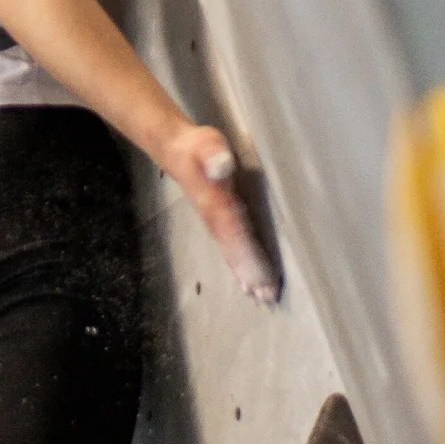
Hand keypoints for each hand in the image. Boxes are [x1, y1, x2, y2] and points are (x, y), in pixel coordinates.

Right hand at [162, 123, 280, 302]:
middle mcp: (216, 220)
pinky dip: (240, 268)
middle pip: (235, 253)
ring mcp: (216, 224)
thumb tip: (223, 167)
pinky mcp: (218, 223)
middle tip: (269, 298)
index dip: (249, 257)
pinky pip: (230, 250)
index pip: (235, 235)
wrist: (175, 150)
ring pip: (233, 256)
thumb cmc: (197, 146)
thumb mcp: (207, 144)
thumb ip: (214, 155)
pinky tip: (247, 284)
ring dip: (247, 277)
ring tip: (263, 298)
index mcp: (216, 204)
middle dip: (251, 275)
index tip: (264, 279)